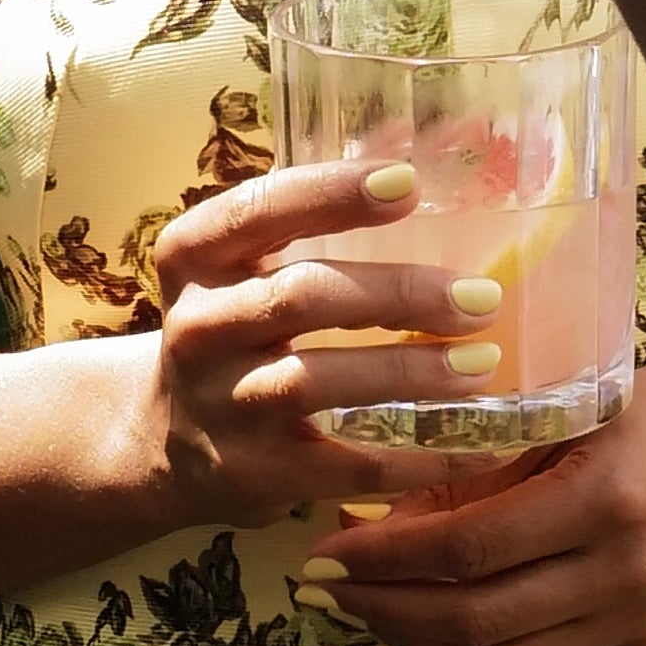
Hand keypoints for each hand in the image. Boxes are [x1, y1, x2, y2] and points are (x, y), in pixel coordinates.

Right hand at [151, 156, 515, 527]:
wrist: (163, 436)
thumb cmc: (236, 328)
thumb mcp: (242, 267)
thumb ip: (308, 224)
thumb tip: (429, 172)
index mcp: (197, 257)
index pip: (258, 210)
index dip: (331, 193)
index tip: (408, 182)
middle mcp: (200, 326)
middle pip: (303, 296)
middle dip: (401, 294)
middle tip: (481, 297)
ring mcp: (222, 403)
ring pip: (318, 381)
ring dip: (409, 370)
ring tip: (482, 364)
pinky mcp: (252, 472)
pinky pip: (346, 466)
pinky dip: (417, 459)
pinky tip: (476, 448)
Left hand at [296, 352, 645, 645]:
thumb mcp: (576, 412)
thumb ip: (487, 470)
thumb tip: (387, 521)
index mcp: (604, 500)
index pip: (468, 548)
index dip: (385, 558)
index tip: (326, 550)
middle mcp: (622, 574)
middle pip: (474, 619)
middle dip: (383, 609)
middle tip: (326, 589)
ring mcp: (635, 624)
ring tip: (366, 616)